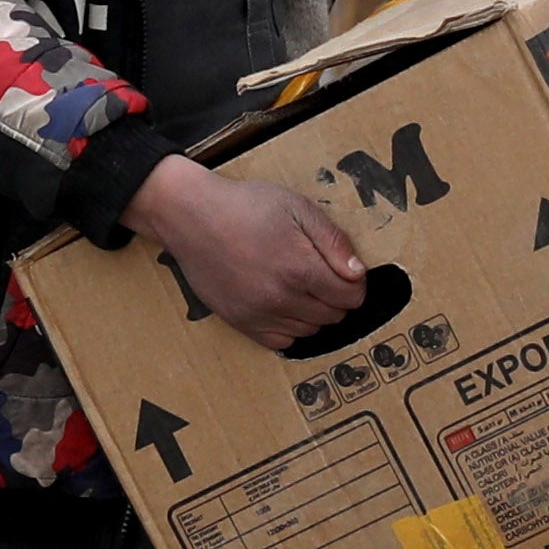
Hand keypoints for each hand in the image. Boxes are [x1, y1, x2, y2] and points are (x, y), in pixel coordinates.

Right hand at [134, 154, 373, 345]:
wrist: (191, 216)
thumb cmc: (244, 206)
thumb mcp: (297, 208)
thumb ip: (333, 241)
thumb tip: (358, 272)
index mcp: (300, 268)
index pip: (352, 297)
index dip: (355, 283)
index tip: (346, 271)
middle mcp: (282, 298)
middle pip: (334, 315)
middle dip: (336, 296)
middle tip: (320, 273)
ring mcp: (259, 314)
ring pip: (310, 330)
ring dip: (314, 312)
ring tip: (299, 285)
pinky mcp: (241, 323)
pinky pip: (281, 342)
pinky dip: (290, 327)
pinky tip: (283, 304)